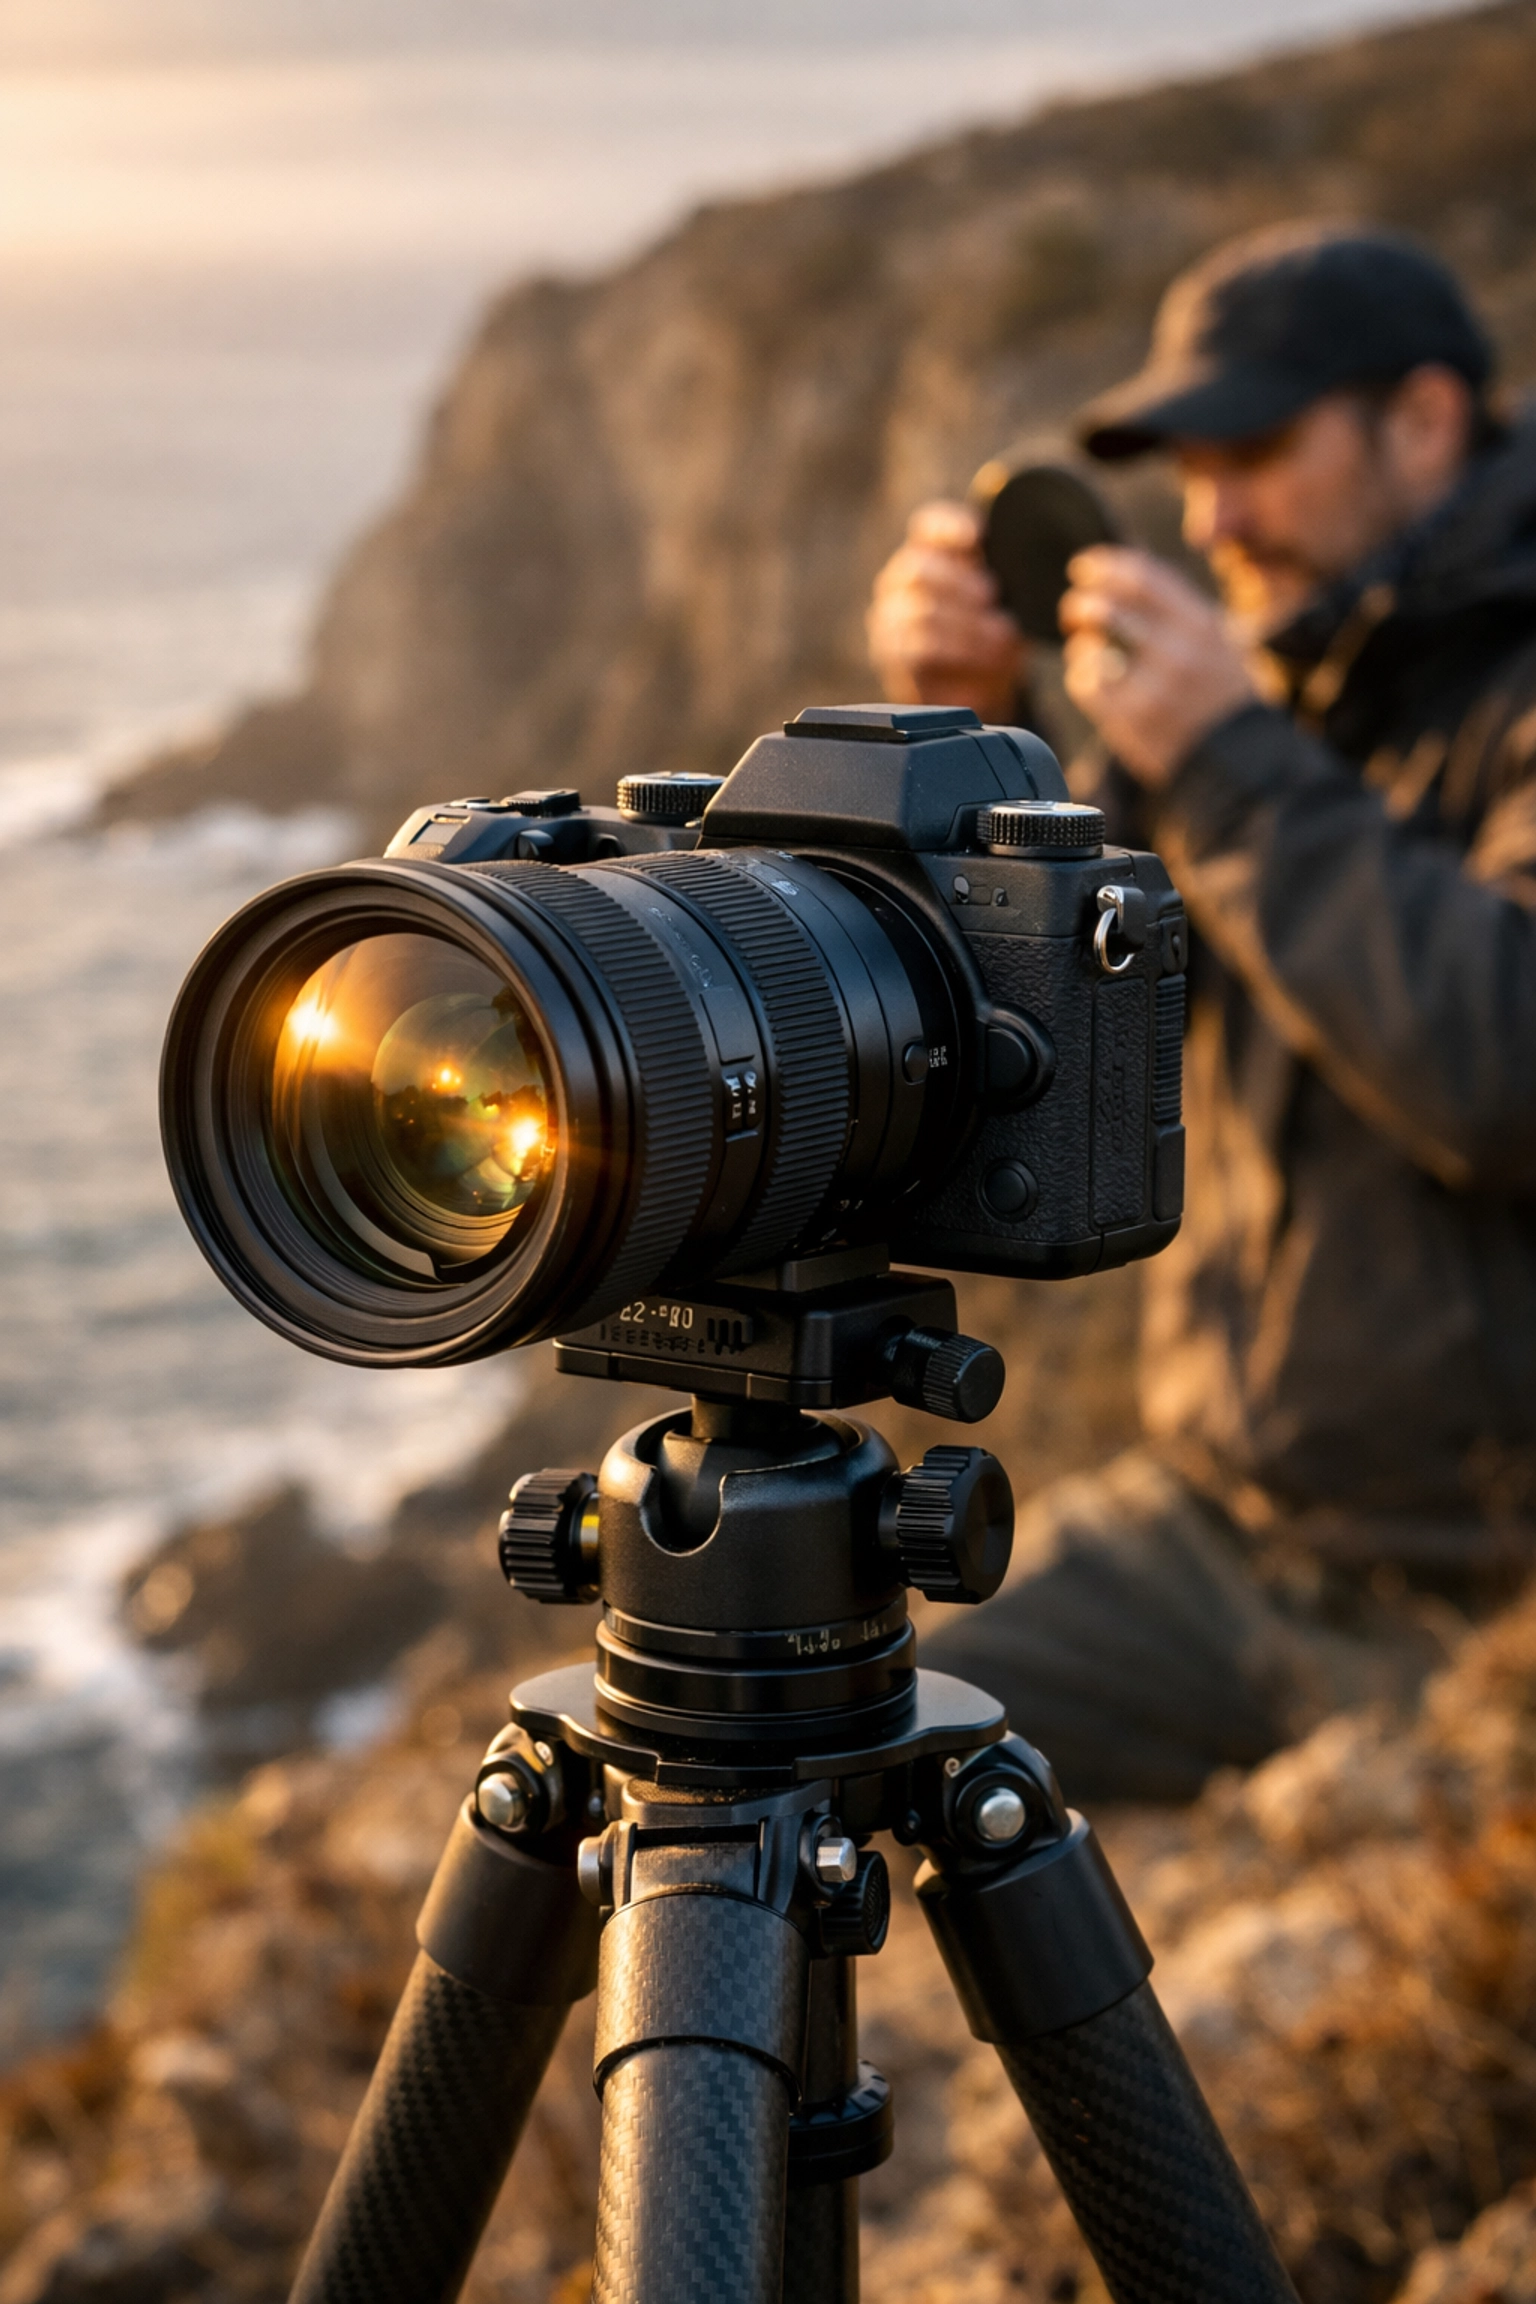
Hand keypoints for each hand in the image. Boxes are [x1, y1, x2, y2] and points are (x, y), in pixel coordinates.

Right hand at [866, 500, 1027, 724]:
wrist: (977, 689)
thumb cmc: (991, 633)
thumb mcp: (1005, 601)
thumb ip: (1004, 577)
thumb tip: (1025, 566)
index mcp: (928, 554)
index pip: (927, 527)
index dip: (950, 527)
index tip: (978, 536)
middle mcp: (900, 582)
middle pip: (918, 567)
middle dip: (961, 582)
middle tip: (994, 596)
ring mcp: (890, 619)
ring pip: (922, 613)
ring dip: (970, 626)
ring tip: (1004, 637)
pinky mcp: (893, 657)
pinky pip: (920, 650)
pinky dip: (960, 653)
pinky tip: (988, 658)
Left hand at [1060, 547, 1258, 785]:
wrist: (1244, 763)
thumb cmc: (1230, 701)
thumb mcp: (1224, 644)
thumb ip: (1184, 614)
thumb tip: (1130, 580)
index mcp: (1202, 624)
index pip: (1142, 578)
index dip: (1105, 566)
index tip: (1085, 566)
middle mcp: (1177, 651)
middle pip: (1108, 607)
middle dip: (1082, 603)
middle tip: (1074, 608)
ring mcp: (1153, 686)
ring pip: (1092, 646)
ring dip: (1081, 643)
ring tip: (1085, 648)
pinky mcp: (1132, 720)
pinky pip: (1087, 684)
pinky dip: (1082, 676)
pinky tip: (1093, 681)